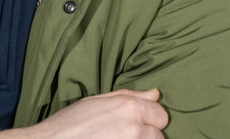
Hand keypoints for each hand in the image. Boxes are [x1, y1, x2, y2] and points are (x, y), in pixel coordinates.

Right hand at [0, 89, 168, 138]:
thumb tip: (155, 94)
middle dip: (146, 136)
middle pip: (158, 136)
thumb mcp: (97, 101)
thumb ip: (130, 97)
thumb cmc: (67, 124)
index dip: (150, 120)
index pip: (161, 115)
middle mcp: (134, 127)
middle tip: (123, 136)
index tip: (138, 124)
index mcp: (129, 107)